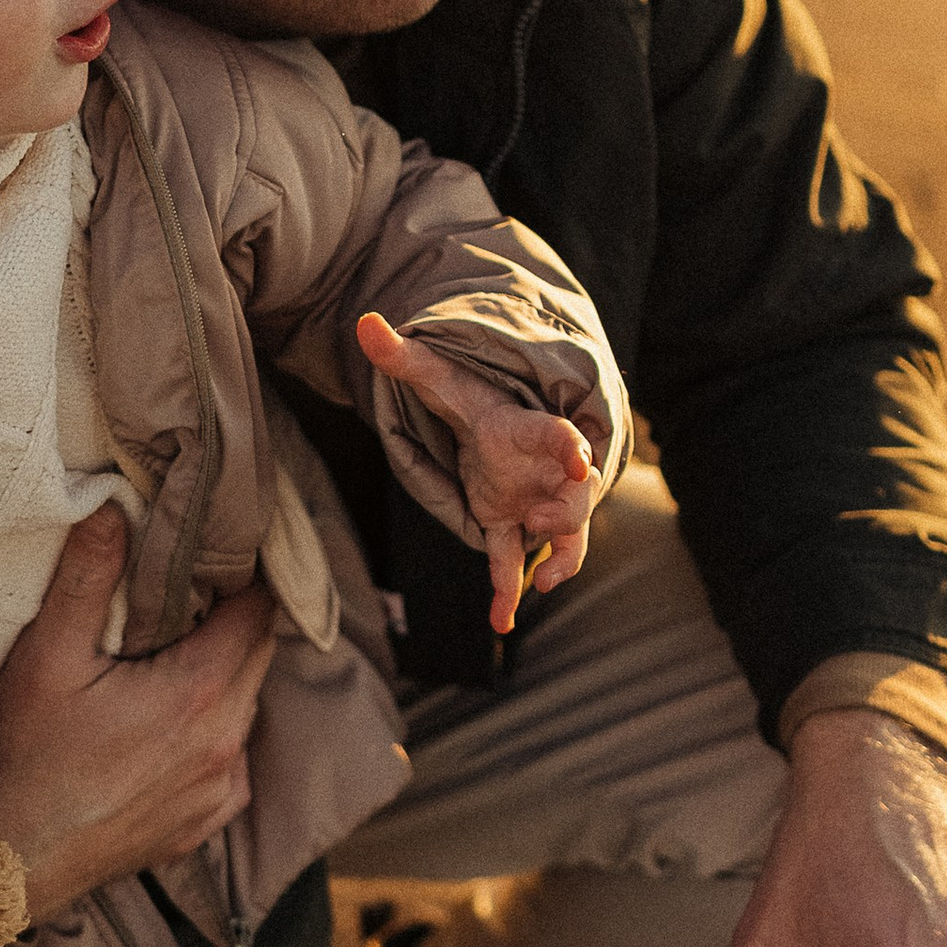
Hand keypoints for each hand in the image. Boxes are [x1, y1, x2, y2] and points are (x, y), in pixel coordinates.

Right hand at [0, 506, 277, 920]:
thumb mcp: (45, 658)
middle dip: (230, 619)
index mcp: (200, 695)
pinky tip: (159, 728)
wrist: (3, 868)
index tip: (214, 553)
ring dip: (219, 677)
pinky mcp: (203, 824)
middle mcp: (226, 745)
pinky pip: (228, 760)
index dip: (242, 575)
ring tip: (164, 659)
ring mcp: (219, 792)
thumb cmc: (20, 763)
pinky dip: (208, 733)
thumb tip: (112, 507)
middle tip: (185, 594)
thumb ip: (86, 578)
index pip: (259, 611)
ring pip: (244, 707)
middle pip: (257, 656)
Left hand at [355, 309, 596, 634]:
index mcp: (532, 432)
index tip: (582, 463)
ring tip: (540, 584)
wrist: (491, 428)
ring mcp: (533, 503)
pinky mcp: (509, 528)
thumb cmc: (474, 399)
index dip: (572, 448)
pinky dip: (508, 593)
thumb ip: (403, 356)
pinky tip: (498, 622)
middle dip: (567, 513)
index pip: (560, 436)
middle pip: (575, 497)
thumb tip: (365, 323)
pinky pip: (514, 564)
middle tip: (538, 524)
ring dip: (559, 560)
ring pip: (564, 538)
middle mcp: (545, 471)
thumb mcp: (438, 377)